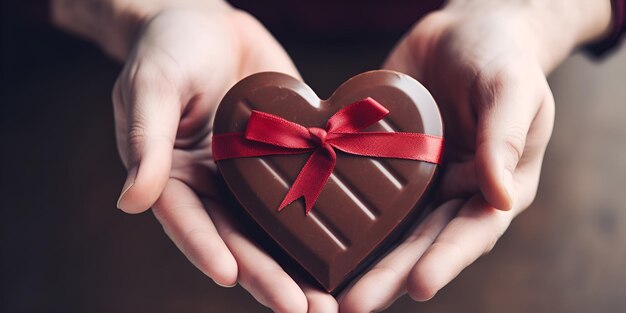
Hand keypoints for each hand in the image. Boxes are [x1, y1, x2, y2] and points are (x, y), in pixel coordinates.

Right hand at [112, 5, 335, 311]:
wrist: (209, 20)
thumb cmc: (169, 46)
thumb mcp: (152, 84)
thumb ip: (145, 139)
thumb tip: (131, 202)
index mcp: (174, 177)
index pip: (188, 222)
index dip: (206, 250)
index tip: (231, 276)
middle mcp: (214, 186)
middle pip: (240, 240)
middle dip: (269, 276)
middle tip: (302, 310)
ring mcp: (251, 176)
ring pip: (276, 229)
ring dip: (301, 266)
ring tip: (330, 302)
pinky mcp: (286, 157)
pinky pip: (305, 190)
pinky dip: (325, 222)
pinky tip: (352, 250)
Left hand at [339, 1, 610, 310]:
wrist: (462, 32)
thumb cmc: (500, 58)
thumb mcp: (512, 89)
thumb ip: (506, 137)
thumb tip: (502, 196)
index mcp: (492, 187)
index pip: (471, 231)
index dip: (446, 260)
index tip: (418, 285)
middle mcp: (451, 192)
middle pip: (420, 241)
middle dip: (388, 274)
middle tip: (354, 305)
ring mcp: (414, 179)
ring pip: (386, 226)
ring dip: (359, 258)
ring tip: (326, 288)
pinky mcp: (381, 158)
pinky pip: (360, 186)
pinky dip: (339, 210)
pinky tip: (311, 230)